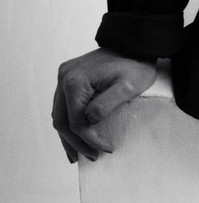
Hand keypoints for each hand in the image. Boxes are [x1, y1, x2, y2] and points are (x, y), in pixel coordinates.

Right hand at [52, 48, 157, 163]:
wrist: (134, 44)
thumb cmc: (136, 65)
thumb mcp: (128, 87)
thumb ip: (107, 104)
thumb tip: (88, 121)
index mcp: (75, 81)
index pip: (77, 121)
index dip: (89, 139)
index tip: (107, 149)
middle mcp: (64, 78)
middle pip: (62, 120)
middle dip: (76, 142)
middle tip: (92, 158)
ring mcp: (64, 77)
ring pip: (59, 115)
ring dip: (69, 136)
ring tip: (78, 155)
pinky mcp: (69, 78)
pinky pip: (63, 106)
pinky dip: (68, 122)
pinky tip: (74, 136)